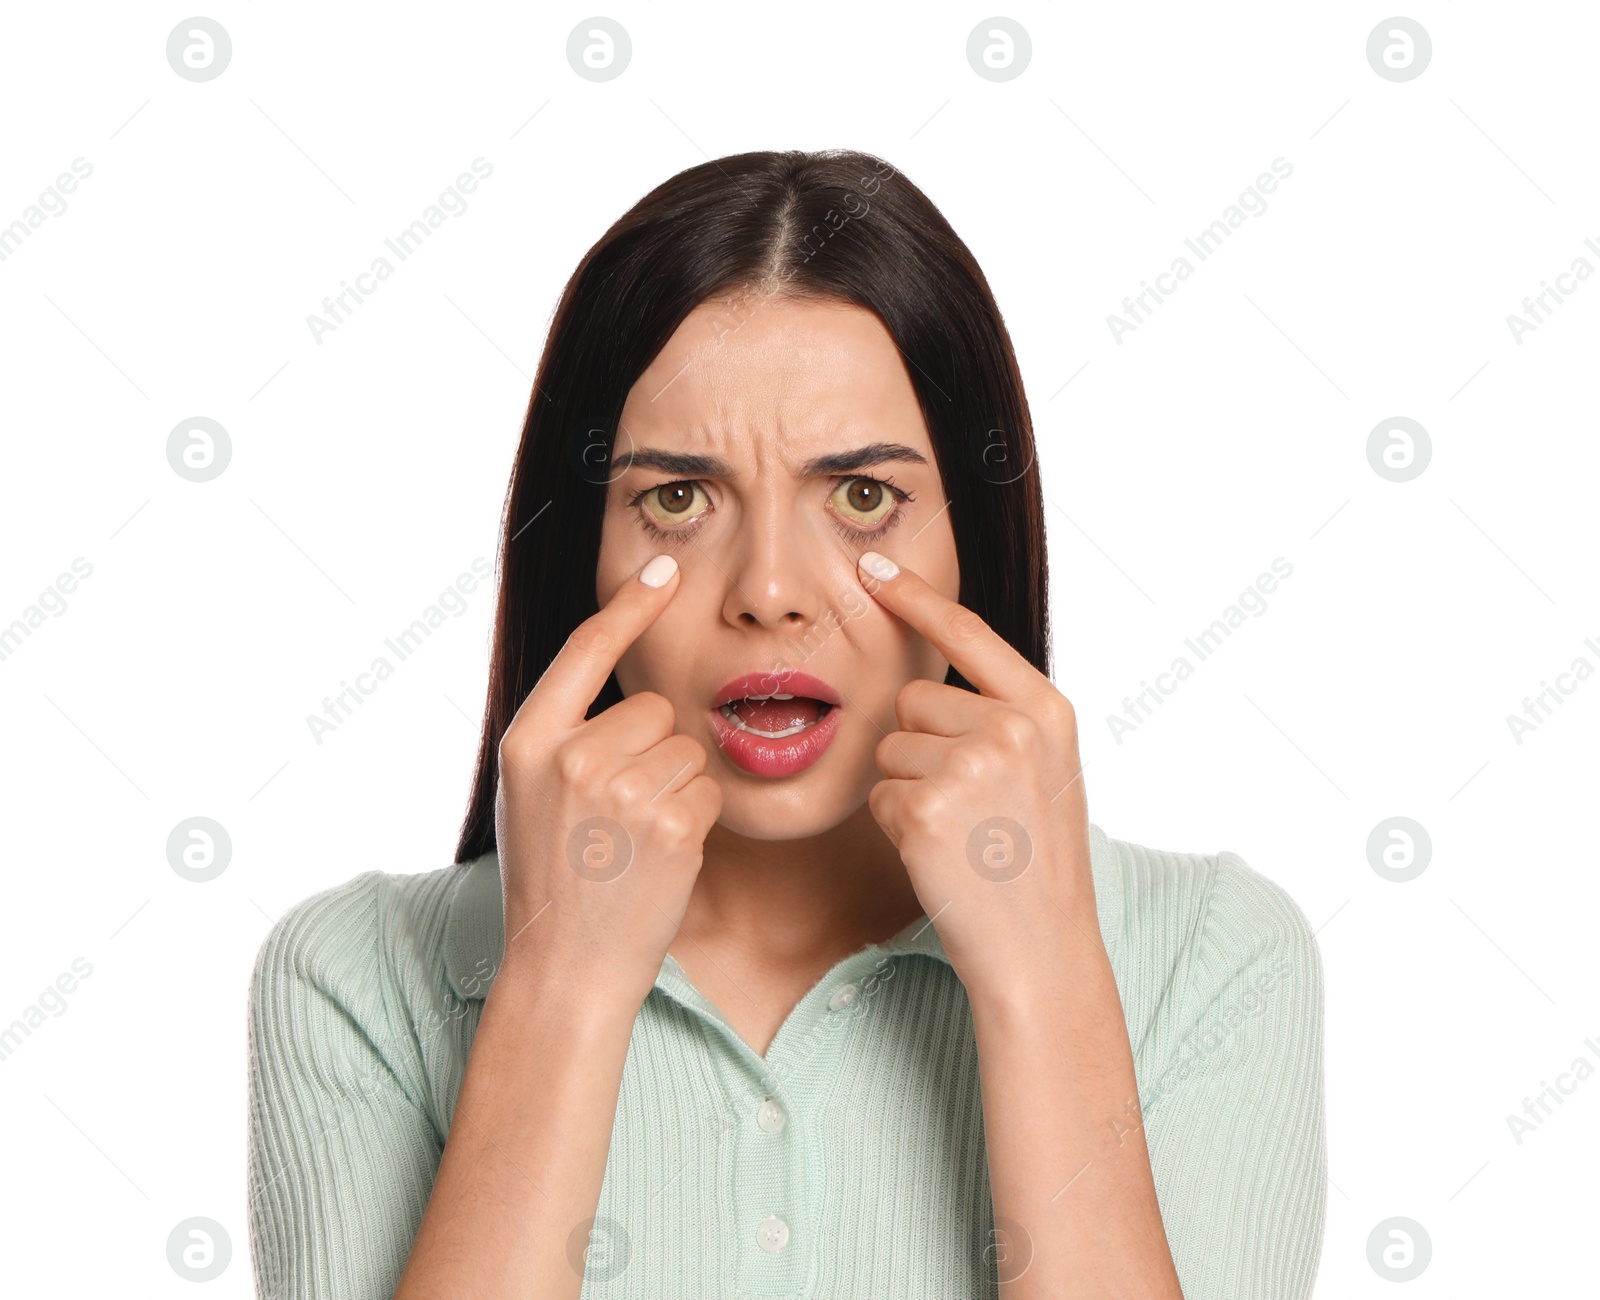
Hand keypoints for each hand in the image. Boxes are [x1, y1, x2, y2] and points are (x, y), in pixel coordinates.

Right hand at [493, 554, 722, 1009]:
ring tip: (634, 841)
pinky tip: (660, 857)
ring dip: (676, 788)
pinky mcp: (671, 823)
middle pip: (652, 709)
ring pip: (686, 749)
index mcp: (528, 741)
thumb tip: (628, 689)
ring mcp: (622, 789)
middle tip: (617, 817)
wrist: (565, 967)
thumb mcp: (529, 795)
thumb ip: (565, 736)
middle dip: (651, 752)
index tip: (665, 569)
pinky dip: (696, 819)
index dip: (630, 605)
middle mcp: (571, 756)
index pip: (586, 649)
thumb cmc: (552, 880)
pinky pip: (708, 788)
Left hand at [856, 550, 1100, 1007]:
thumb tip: (925, 677)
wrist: (1041, 948)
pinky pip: (879, 794)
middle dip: (920, 746)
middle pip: (912, 699)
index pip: (968, 633)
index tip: (872, 568)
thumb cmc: (1035, 861)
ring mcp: (970, 765)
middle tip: (968, 805)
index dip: (916, 598)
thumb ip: (1001, 715)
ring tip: (960, 832)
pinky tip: (941, 854)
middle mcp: (1011, 727)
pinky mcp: (928, 806)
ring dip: (908, 789)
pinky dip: (897, 825)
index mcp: (1045, 709)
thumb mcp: (1043, 770)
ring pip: (890, 748)